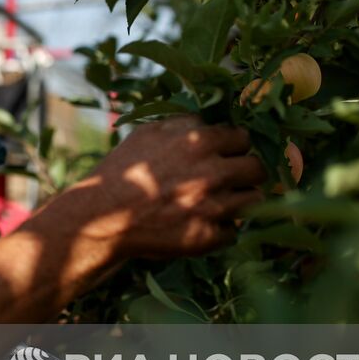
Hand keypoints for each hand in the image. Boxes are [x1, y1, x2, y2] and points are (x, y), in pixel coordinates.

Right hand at [45, 116, 265, 261]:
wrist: (100, 217)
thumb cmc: (122, 171)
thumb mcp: (149, 133)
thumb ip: (185, 124)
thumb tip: (211, 122)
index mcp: (200, 141)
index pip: (244, 137)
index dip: (235, 146)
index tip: (227, 154)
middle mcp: (213, 172)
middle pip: (258, 168)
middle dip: (245, 172)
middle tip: (230, 179)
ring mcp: (214, 207)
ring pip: (255, 200)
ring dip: (240, 201)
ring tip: (220, 202)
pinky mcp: (208, 237)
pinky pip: (234, 232)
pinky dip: (221, 230)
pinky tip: (201, 224)